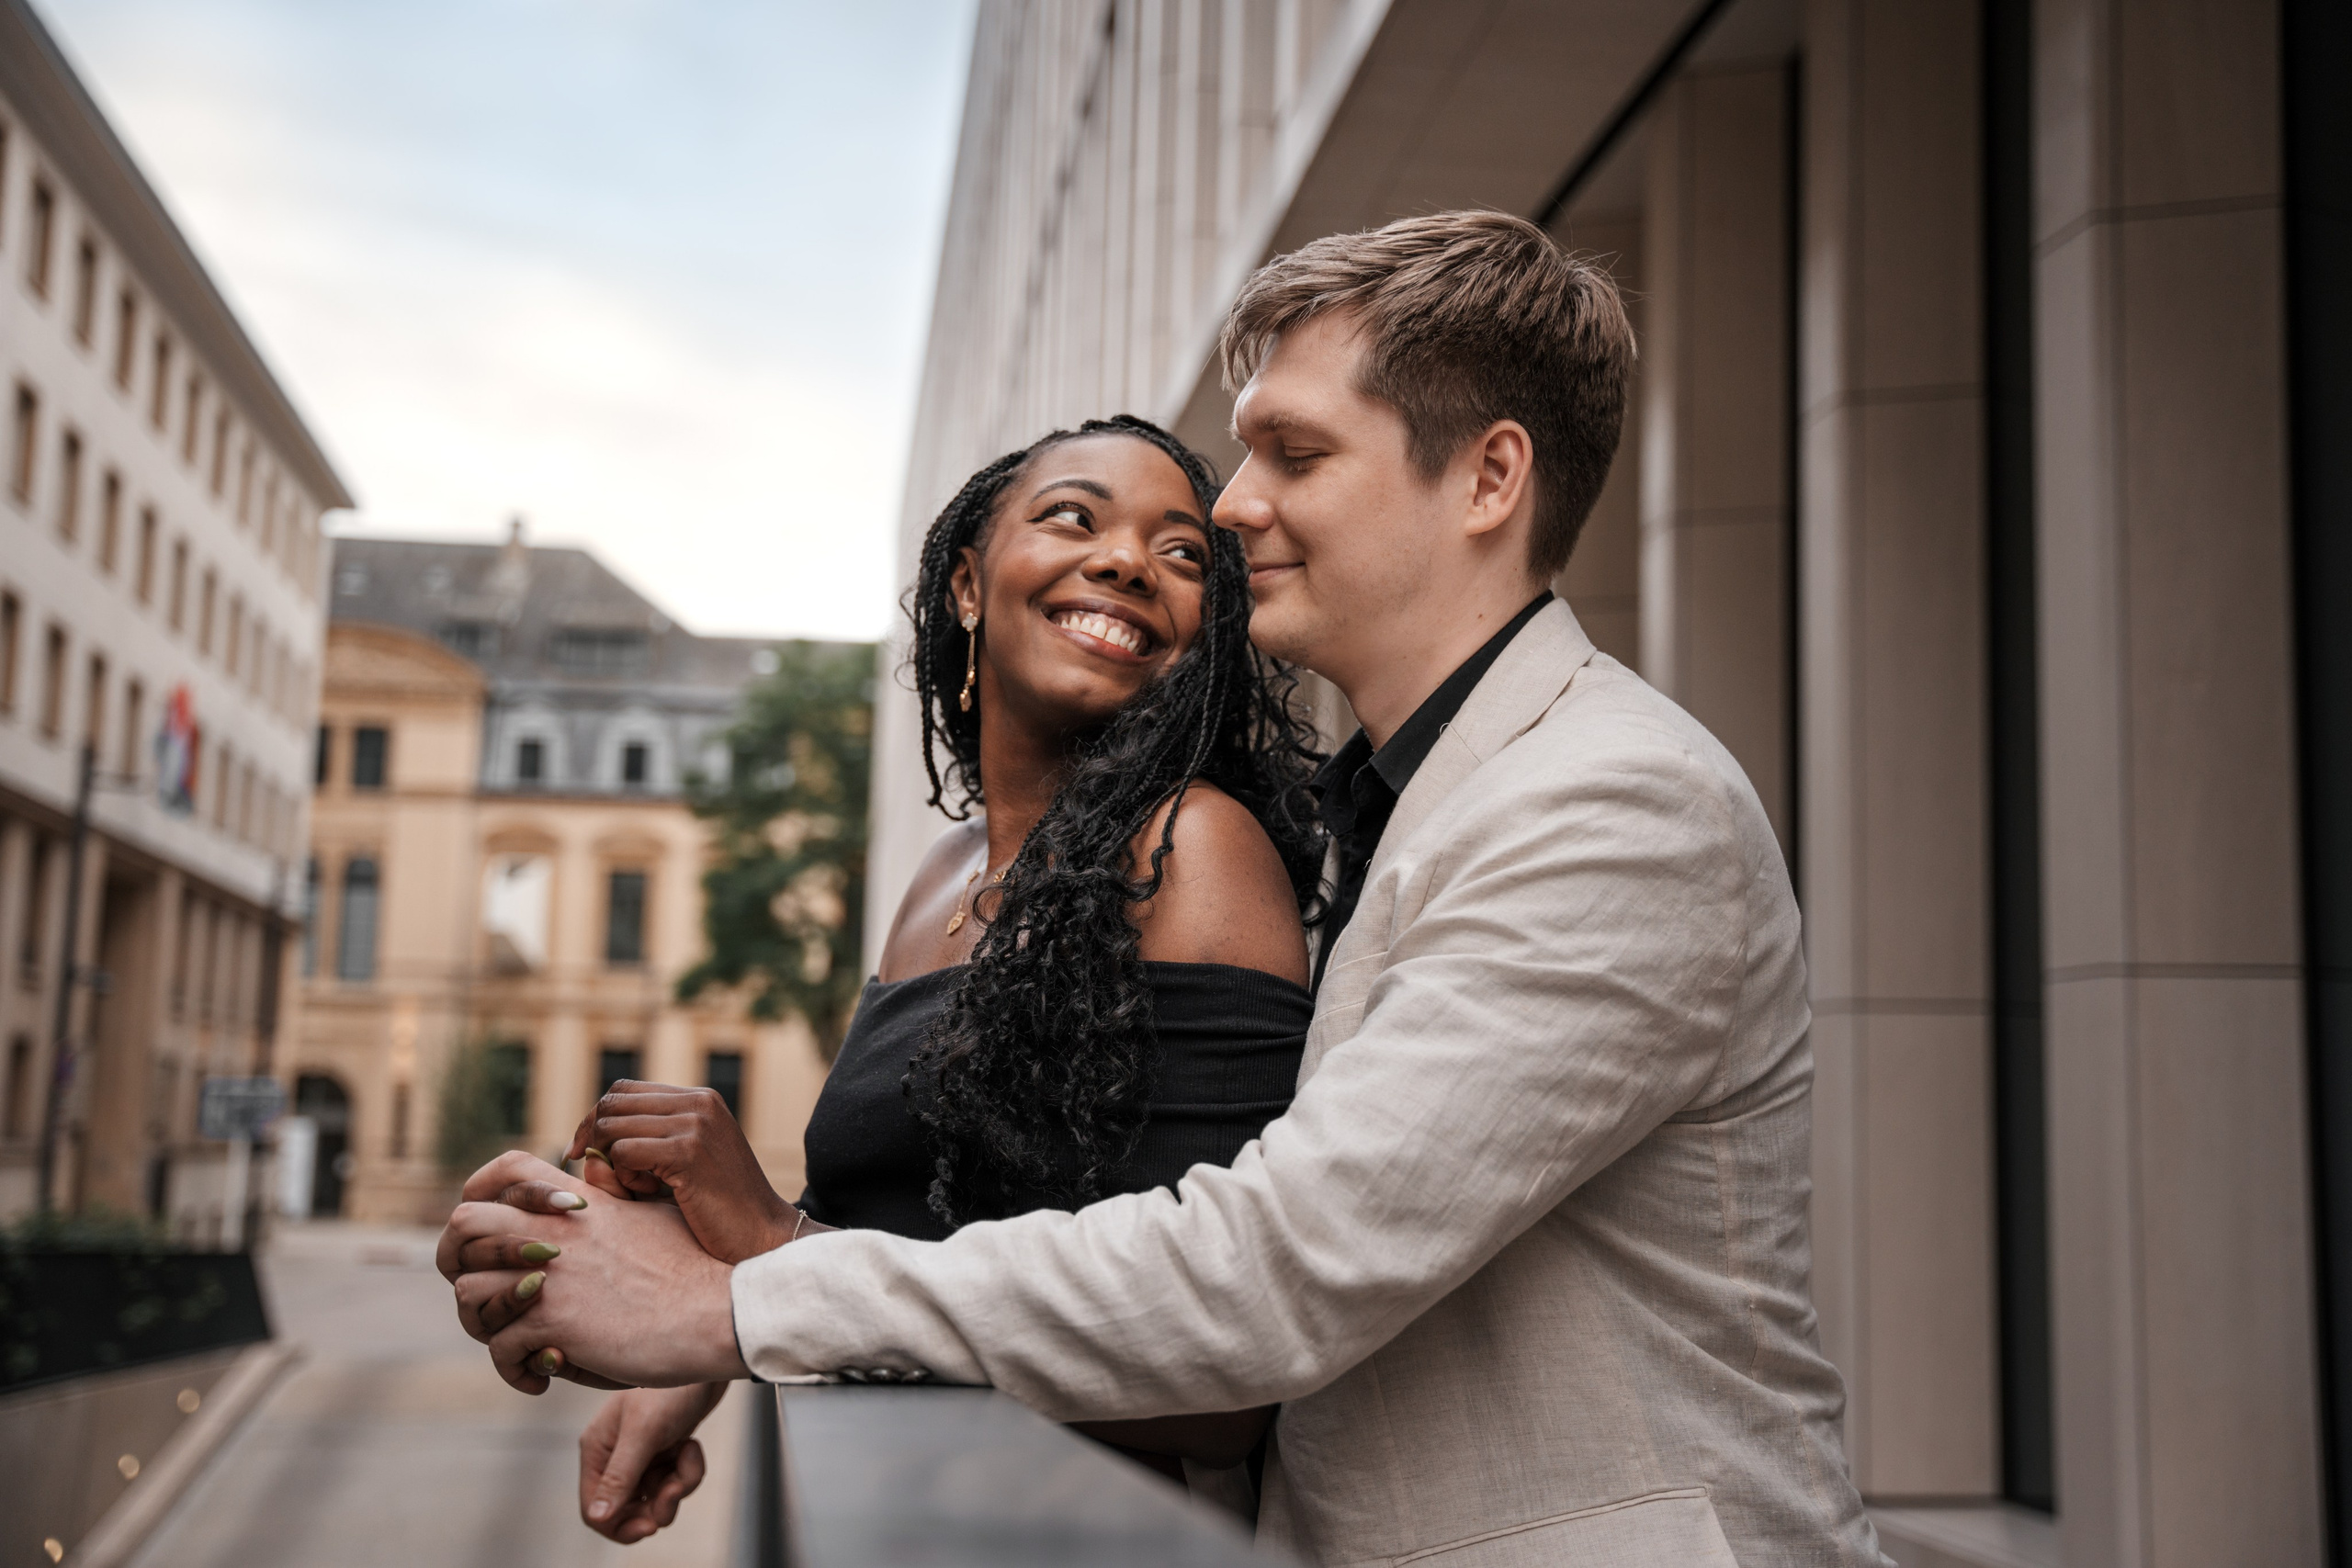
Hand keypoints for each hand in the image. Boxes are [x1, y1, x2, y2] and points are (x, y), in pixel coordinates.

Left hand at [442, 1161, 749, 1391]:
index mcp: (579, 1204)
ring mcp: (550, 1276)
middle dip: (459, 1261)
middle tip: (487, 1294)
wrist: (718, 1310)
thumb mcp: (653, 1214)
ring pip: (468, 1292)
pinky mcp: (553, 1322)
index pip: (507, 1169)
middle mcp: (554, 1232)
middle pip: (463, 1225)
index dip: (482, 1191)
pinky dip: (511, 1369)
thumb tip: (596, 1191)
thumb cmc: (696, 1269)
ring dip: (483, 1323)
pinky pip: (497, 1348)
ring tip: (514, 1343)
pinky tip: (539, 1378)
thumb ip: (614, 1202)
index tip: (488, 1226)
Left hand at [566, 1081, 807, 1263]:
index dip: (596, 1118)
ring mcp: (695, 1124)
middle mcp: (698, 1102)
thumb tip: (584, 1150)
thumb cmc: (718, 1209)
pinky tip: (651, 1192)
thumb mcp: (679, 1166)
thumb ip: (637, 1148)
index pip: (624, 1090)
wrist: (763, 1235)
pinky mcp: (688, 1152)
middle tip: (609, 1177)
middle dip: (594, 1140)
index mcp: (700, 1099)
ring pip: (612, 1126)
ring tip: (642, 1186)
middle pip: (612, 1103)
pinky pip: (623, 1152)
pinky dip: (624, 1176)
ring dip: (612, 1161)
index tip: (584, 1151)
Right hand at [579, 1383, 728, 1541]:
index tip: (649, 1525)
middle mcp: (614, 1455)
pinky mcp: (665, 1450)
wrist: (709, 1361)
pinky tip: (691, 1446)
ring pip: (655, 1498)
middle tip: (675, 1491)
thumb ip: (620, 1476)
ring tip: (688, 1456)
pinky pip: (674, 1481)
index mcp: (597, 1449)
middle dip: (656, 1506)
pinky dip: (687, 1471)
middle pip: (626, 1510)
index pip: (594, 1509)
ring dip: (677, 1485)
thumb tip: (598, 1518)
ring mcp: (641, 1454)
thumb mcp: (644, 1432)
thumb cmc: (673, 1387)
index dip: (619, 1525)